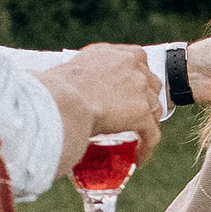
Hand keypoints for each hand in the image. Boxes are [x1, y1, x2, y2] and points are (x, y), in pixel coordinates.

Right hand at [35, 50, 166, 168]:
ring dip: (147, 124)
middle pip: (151, 85)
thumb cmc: (55, 87)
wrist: (60, 100)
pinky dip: (146, 147)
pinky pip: (152, 134)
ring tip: (135, 138)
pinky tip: (138, 157)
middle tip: (132, 116)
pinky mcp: (141, 114)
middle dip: (145, 100)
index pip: (137, 62)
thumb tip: (64, 89)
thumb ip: (80, 75)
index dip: (135, 79)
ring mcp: (140, 90)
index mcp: (116, 54)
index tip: (128, 91)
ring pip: (154, 110)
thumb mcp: (73, 69)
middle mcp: (133, 67)